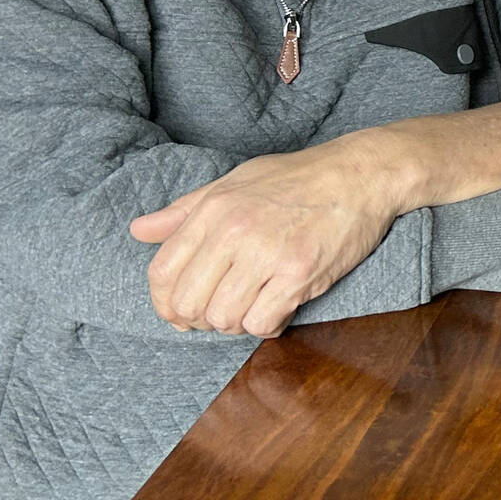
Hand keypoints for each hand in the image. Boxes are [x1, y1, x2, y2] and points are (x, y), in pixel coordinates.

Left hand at [129, 138, 396, 337]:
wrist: (362, 174)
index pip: (162, 273)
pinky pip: (263, 322)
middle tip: (221, 312)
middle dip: (200, 319)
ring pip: (225, 318)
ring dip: (237, 322)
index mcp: (213, 210)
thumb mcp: (234, 182)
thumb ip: (184, 210)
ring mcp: (268, 254)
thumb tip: (138, 231)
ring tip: (255, 306)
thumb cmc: (298, 178)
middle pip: (189, 304)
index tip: (181, 312)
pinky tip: (279, 308)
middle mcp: (234, 232)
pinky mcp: (300, 273)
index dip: (165, 303)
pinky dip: (267, 325)